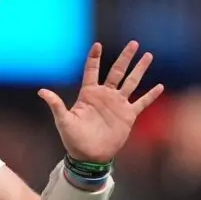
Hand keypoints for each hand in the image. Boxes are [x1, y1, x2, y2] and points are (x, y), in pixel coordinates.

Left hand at [38, 41, 163, 163]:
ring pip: (131, 82)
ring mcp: (117, 104)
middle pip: (117, 71)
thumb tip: (41, 91)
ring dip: (140, 69)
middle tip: (134, 43)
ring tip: (148, 56)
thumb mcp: (63, 120)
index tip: (97, 44)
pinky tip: (159, 86)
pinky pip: (141, 103)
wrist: (89, 156)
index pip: (92, 70)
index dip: (95, 58)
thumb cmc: (73, 139)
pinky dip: (150, 95)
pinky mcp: (128, 116)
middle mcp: (105, 95)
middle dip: (125, 57)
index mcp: (89, 94)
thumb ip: (56, 104)